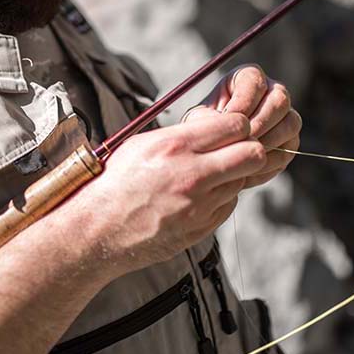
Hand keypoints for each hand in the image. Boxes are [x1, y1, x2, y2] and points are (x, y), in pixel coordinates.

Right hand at [72, 111, 265, 274]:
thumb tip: (211, 127)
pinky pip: (228, 205)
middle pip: (253, 154)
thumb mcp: (140, 144)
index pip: (235, 126)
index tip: (232, 128)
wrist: (99, 228)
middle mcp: (192, 174)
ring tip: (207, 175)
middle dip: (249, 148)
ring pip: (242, 180)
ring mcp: (200, 205)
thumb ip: (180, 135)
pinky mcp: (202, 227)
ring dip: (231, 174)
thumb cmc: (115, 183)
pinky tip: (197, 196)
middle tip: (235, 149)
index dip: (238, 124)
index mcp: (175, 145)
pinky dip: (219, 198)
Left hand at [189, 65, 301, 188]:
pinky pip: (290, 147)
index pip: (255, 81)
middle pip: (279, 100)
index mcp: (246, 78)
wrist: (212, 152)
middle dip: (258, 123)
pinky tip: (250, 167)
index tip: (227, 118)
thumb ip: (211, 117)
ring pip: (290, 123)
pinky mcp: (290, 140)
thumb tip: (225, 119)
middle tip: (238, 140)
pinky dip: (270, 159)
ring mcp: (285, 115)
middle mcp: (271, 92)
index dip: (243, 101)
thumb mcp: (200, 119)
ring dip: (266, 141)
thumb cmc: (203, 128)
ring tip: (242, 154)